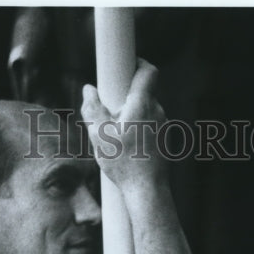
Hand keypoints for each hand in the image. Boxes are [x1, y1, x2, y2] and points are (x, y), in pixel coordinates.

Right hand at [80, 59, 167, 190]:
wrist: (147, 191)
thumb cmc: (124, 163)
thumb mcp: (99, 135)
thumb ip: (92, 108)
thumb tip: (88, 90)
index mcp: (143, 105)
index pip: (148, 71)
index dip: (138, 62)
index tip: (126, 63)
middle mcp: (158, 112)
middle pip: (142, 92)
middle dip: (125, 96)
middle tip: (109, 109)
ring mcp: (164, 127)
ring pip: (145, 111)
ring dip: (130, 115)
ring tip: (115, 135)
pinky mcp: (165, 141)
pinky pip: (149, 126)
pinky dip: (138, 129)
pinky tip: (125, 148)